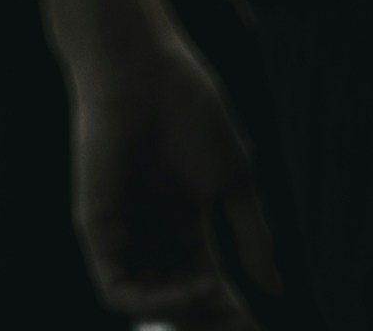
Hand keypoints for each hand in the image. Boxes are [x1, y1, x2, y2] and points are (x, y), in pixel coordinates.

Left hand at [68, 22, 272, 321]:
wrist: (142, 67)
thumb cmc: (188, 110)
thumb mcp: (232, 182)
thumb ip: (251, 237)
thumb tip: (275, 289)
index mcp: (182, 226)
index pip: (208, 289)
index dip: (234, 313)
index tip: (264, 328)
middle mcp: (151, 237)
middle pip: (181, 305)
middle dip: (214, 322)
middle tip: (247, 325)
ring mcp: (123, 235)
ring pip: (153, 306)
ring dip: (191, 315)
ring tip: (224, 300)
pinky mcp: (97, 231)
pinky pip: (119, 291)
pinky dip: (159, 303)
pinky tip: (196, 288)